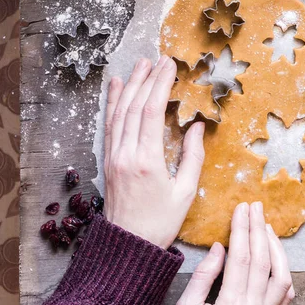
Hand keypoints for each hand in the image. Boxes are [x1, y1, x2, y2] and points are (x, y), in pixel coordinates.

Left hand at [104, 56, 205, 248]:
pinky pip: (109, 124)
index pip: (151, 111)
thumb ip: (193, 157)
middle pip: (133, 105)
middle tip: (158, 59)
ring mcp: (113, 155)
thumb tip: (197, 126)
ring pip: (119, 111)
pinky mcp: (108, 160)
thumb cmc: (160, 222)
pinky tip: (114, 87)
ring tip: (139, 65)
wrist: (128, 245)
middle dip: (146, 78)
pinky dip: (111, 103)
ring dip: (129, 85)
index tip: (170, 66)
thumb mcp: (185, 193)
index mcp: (147, 161)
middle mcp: (126, 153)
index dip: (160, 84)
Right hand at [169, 201, 294, 304]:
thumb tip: (220, 247)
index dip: (242, 229)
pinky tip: (276, 256)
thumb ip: (205, 275)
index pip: (242, 257)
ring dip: (276, 247)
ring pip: (281, 275)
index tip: (241, 208)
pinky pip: (285, 294)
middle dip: (259, 228)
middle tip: (255, 207)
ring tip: (266, 226)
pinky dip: (284, 271)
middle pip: (263, 260)